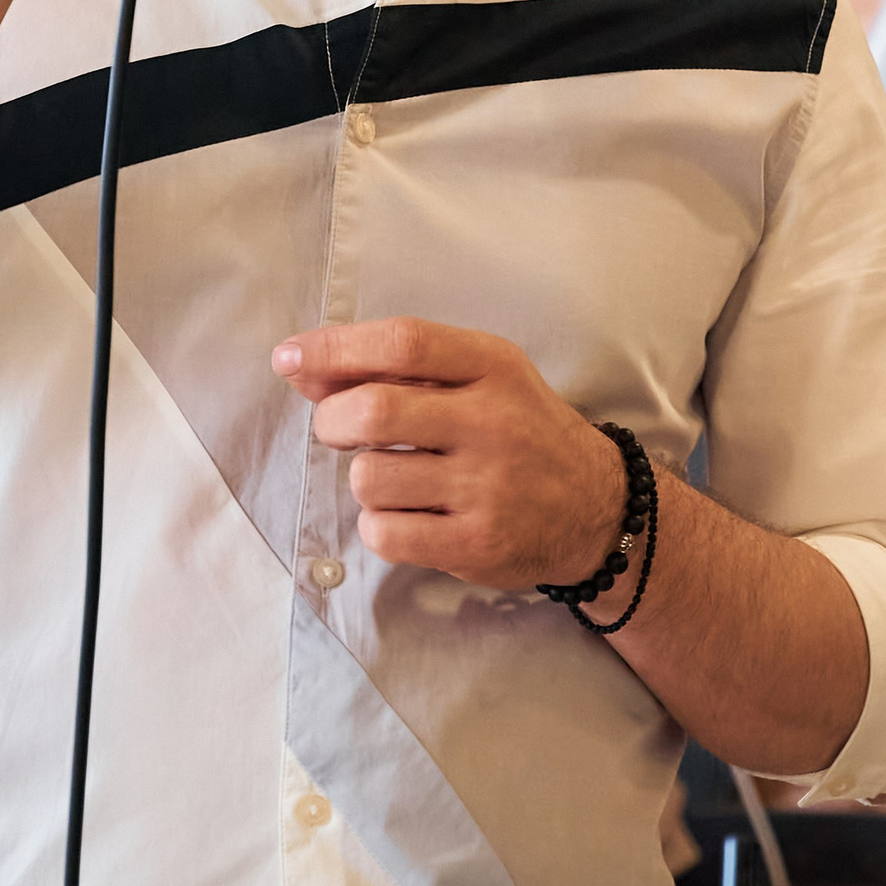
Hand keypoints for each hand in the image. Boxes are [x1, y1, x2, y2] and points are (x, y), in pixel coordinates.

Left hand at [273, 318, 629, 589]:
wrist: (595, 508)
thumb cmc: (520, 433)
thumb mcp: (479, 380)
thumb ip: (398, 370)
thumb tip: (302, 367)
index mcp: (494, 366)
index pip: (403, 341)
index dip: (334, 347)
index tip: (290, 357)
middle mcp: (494, 423)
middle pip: (373, 410)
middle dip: (332, 420)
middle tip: (340, 430)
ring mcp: (487, 487)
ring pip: (369, 478)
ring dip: (365, 479)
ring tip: (400, 479)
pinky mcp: (476, 544)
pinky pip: (384, 533)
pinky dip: (379, 525)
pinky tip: (411, 516)